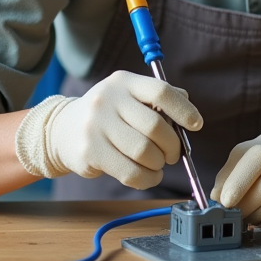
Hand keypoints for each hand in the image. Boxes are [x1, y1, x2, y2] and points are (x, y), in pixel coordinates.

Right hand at [15, 70, 201, 189]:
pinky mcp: (90, 151)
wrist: (63, 130)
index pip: (160, 91)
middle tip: (173, 154)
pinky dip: (147, 179)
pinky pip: (130, 172)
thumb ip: (159, 100)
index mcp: (124, 81)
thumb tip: (189, 111)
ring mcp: (96, 125)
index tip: (196, 125)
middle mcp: (108, 99)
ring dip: (159, 164)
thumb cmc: (110, 115)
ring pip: (144, 152)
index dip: (183, 110)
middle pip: (155, 127)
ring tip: (157, 165)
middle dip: (172, 146)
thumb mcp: (130, 97)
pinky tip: (148, 175)